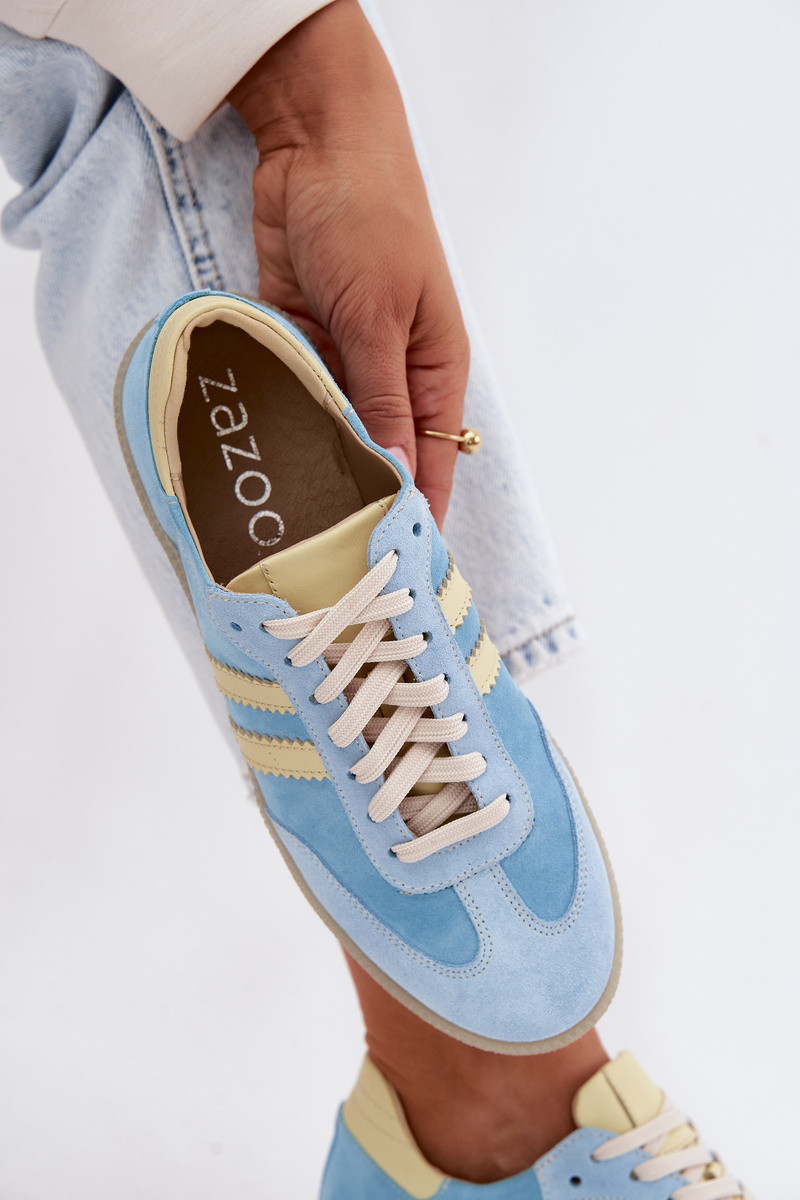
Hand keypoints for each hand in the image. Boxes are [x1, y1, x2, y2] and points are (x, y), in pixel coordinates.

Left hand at [227, 0, 468, 526]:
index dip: (420, 511)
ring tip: (290, 524)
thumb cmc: (373, 219)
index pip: (435, 459)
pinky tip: (260, 462)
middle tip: (330, 559)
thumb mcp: (381, 317)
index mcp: (435, 369)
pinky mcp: (298, 342)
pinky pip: (290, 397)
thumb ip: (381, 399)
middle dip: (357, 499)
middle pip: (379, 453)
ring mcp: (343, 360)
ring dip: (311, 465)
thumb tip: (395, 474)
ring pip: (329, 432)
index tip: (399, 564)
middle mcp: (392, 374)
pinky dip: (277, 422)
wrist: (314, 145)